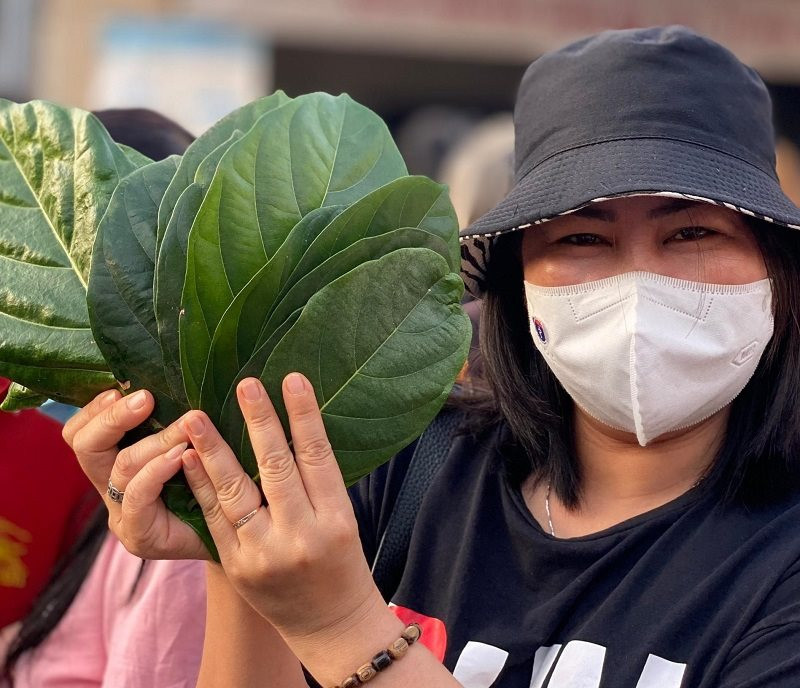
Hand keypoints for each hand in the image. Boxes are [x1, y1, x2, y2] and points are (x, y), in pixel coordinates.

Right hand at [63, 389, 209, 559]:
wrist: (243, 534)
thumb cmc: (220, 480)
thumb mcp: (195, 441)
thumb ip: (178, 418)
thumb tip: (182, 374)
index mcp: (115, 462)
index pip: (81, 433)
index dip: (95, 409)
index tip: (121, 388)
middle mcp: (111, 488)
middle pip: (84, 447)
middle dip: (112, 418)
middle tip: (146, 398)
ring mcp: (122, 514)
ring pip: (119, 468)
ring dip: (155, 441)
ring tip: (187, 425)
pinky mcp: (139, 536)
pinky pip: (136, 497)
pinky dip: (157, 470)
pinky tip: (182, 456)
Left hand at [180, 373, 387, 644]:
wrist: (330, 623)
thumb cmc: (340, 561)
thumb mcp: (343, 518)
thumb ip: (318, 480)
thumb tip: (291, 425)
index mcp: (337, 519)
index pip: (319, 457)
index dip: (305, 415)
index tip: (293, 378)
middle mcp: (301, 536)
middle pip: (278, 469)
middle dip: (260, 423)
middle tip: (246, 384)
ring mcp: (265, 554)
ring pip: (237, 493)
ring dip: (214, 451)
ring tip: (197, 417)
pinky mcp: (237, 567)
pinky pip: (215, 518)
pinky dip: (200, 486)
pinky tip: (188, 457)